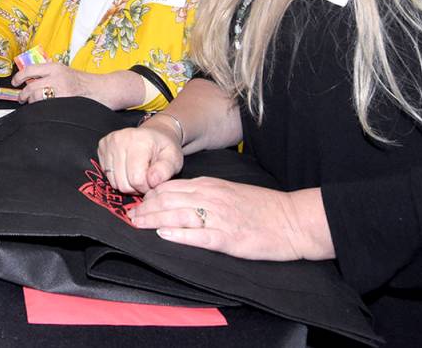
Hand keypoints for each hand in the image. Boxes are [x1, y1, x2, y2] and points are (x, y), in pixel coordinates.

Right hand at [97, 115, 183, 194]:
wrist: (155, 132)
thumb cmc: (165, 147)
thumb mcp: (173, 158)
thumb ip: (165, 170)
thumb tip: (152, 181)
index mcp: (138, 141)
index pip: (136, 179)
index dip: (147, 187)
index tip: (154, 181)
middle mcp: (119, 139)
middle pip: (123, 183)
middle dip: (136, 187)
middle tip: (146, 179)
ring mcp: (108, 142)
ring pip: (113, 181)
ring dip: (127, 183)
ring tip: (138, 174)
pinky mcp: (101, 146)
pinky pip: (107, 174)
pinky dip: (118, 176)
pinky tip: (128, 168)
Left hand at [129, 179, 332, 260]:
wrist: (293, 220)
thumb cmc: (262, 207)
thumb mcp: (229, 191)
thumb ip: (204, 192)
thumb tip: (178, 198)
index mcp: (210, 184)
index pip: (169, 187)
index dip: (148, 196)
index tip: (136, 204)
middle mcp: (211, 197)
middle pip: (167, 199)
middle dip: (144, 208)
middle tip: (128, 217)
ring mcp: (219, 217)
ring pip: (177, 215)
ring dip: (153, 220)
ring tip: (136, 226)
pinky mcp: (228, 238)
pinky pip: (197, 235)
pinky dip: (178, 235)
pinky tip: (163, 235)